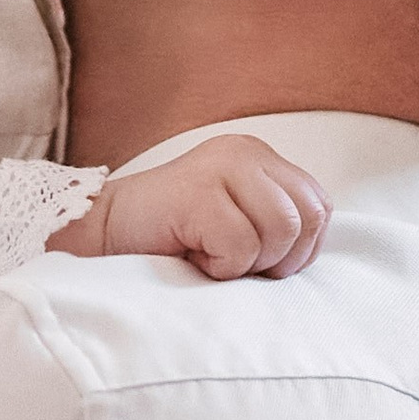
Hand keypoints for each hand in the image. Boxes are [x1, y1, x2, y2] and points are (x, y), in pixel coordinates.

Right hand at [52, 135, 328, 282]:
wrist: (100, 242)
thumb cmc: (169, 247)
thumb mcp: (237, 227)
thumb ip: (276, 226)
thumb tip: (313, 250)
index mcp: (260, 158)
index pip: (319, 207)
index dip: (299, 250)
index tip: (256, 265)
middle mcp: (245, 152)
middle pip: (308, 217)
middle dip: (279, 259)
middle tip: (233, 265)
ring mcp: (222, 166)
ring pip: (282, 230)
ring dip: (247, 263)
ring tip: (208, 258)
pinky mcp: (199, 189)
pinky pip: (241, 244)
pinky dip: (219, 267)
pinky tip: (189, 257)